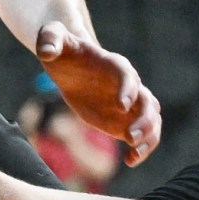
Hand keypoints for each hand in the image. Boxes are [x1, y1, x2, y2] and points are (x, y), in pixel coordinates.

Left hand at [35, 23, 161, 164]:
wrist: (71, 67)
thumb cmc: (64, 51)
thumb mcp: (52, 38)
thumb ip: (50, 39)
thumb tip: (46, 52)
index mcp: (114, 65)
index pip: (127, 75)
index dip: (128, 89)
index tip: (122, 105)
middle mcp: (129, 85)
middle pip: (148, 102)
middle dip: (144, 120)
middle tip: (130, 136)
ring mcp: (130, 105)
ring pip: (152, 120)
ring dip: (149, 137)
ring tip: (134, 152)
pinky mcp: (124, 120)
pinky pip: (142, 136)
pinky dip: (141, 149)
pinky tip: (130, 161)